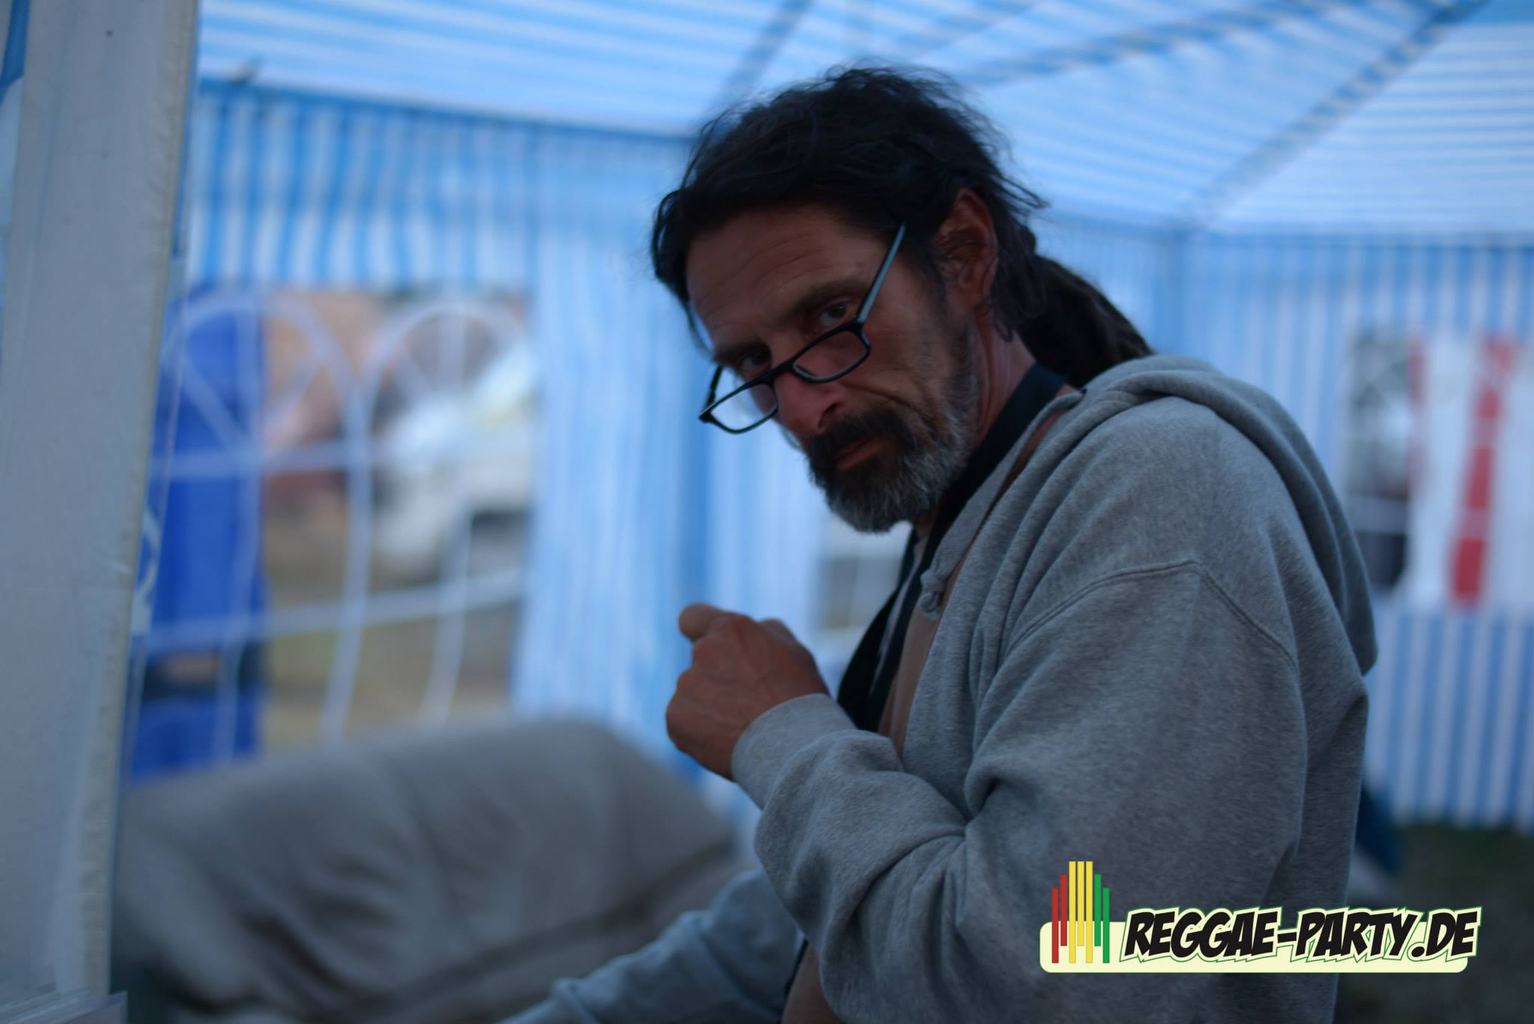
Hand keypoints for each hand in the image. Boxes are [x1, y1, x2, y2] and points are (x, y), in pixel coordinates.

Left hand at [668, 603, 829, 779]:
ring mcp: (686, 686)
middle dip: (717, 678)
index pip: (692, 618)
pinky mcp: (676, 719)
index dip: (699, 631)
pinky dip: (699, 733)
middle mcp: (702, 652)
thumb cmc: (799, 698)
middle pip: (701, 663)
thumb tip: (755, 629)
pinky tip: (727, 743)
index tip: (708, 647)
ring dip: (709, 707)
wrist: (792, 748)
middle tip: (747, 703)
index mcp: (729, 630)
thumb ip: (766, 633)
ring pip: (693, 695)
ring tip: (743, 728)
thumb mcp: (794, 651)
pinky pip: (684, 723)